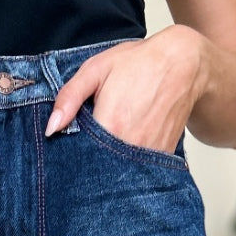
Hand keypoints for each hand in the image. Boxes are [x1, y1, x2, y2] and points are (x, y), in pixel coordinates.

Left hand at [44, 25, 208, 155]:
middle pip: (97, 168)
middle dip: (87, 162)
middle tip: (86, 144)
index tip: (66, 146)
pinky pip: (136, 171)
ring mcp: (148, 155)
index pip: (77, 156)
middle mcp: (130, 146)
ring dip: (107, 165)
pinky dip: (126, 164)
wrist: (184, 65)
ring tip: (109, 141)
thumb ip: (69, 98)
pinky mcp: (161, 158)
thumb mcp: (96, 70)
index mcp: (110, 125)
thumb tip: (51, 128)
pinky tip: (123, 146)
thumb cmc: (139, 63)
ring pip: (118, 172)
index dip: (69, 154)